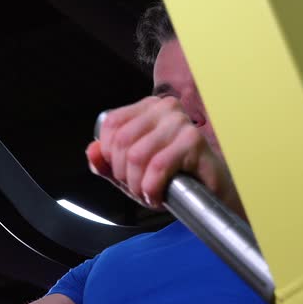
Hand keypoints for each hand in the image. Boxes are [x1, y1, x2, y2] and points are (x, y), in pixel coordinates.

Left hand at [86, 96, 242, 215]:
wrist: (210, 194)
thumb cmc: (173, 178)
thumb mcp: (132, 172)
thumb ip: (107, 163)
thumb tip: (92, 151)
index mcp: (148, 107)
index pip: (112, 124)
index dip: (109, 155)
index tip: (122, 174)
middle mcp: (165, 108)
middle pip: (122, 141)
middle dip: (123, 175)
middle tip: (138, 188)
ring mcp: (181, 122)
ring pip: (137, 155)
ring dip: (138, 185)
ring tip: (149, 193)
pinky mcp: (193, 141)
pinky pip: (158, 167)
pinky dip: (152, 188)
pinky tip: (158, 196)